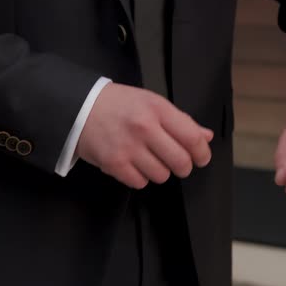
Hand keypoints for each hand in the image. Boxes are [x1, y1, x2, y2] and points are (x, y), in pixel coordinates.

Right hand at [76, 83, 213, 188]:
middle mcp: (145, 128)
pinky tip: (133, 163)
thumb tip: (206, 136)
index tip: (201, 158)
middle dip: (183, 167)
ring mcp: (128, 147)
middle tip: (177, 162)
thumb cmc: (119, 105)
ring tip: (148, 158)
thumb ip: (181, 121)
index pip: (192, 138)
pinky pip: (140, 183)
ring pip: (162, 176)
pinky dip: (140, 177)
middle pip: (180, 162)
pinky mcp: (114, 164)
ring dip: (159, 171)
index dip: (202, 153)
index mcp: (158, 109)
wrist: (80, 107)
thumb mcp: (152, 103)